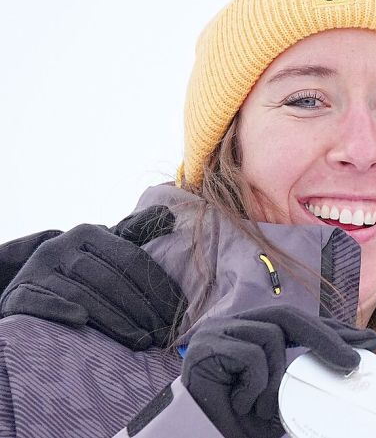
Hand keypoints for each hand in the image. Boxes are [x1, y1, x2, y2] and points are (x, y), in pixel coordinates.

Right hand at [0, 205, 183, 349]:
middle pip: (110, 280)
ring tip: (140, 342)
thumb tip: (169, 214)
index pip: (132, 258)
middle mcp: (61, 246)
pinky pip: (40, 301)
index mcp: (89, 232)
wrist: (29, 279)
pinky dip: (60, 309)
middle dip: (141, 310)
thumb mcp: (105, 247)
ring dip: (115, 321)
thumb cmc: (81, 267)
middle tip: (162, 335)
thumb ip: (135, 233)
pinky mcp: (17, 292)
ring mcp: (38, 268)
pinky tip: (82, 322)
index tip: (177, 314)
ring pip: (82, 295)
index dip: (157, 287)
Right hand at [181, 304, 375, 437]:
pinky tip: (243, 402)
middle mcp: (237, 324)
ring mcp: (218, 332)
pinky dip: (255, 385)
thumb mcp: (281, 398)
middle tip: (354, 364)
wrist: (197, 436)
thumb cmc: (238, 420)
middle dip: (328, 337)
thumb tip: (352, 366)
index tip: (370, 341)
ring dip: (277, 378)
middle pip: (291, 316)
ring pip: (271, 337)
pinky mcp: (205, 347)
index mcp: (255, 331)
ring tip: (266, 408)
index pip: (301, 321)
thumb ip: (304, 379)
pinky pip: (251, 357)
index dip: (336, 328)